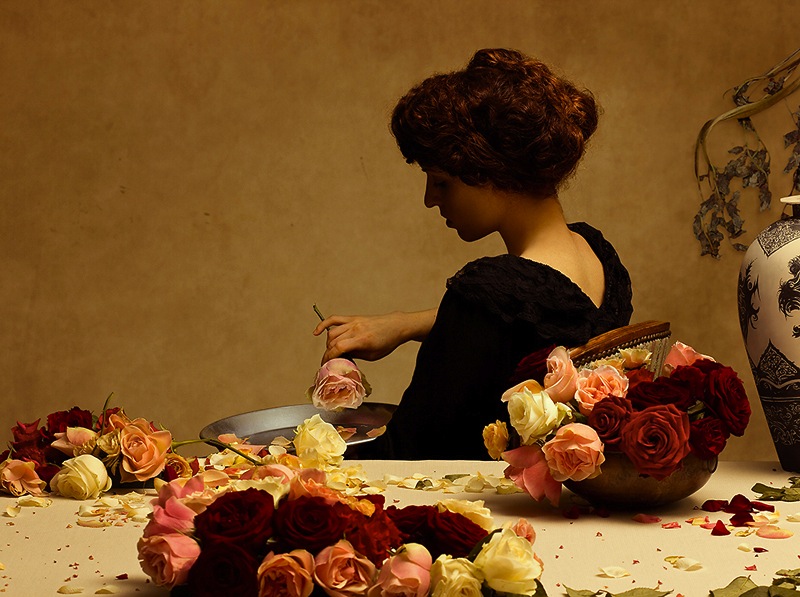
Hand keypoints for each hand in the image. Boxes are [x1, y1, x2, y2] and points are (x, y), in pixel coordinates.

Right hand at [312, 309, 435, 362]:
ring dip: (328, 344)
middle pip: (333, 341)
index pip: (338, 348)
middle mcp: (355, 329)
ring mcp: (353, 322)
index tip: (325, 365)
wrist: (396, 326)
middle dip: (328, 353)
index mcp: (362, 340)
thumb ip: (355, 355)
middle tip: (329, 362)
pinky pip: (334, 319)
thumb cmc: (387, 342)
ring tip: (332, 351)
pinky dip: (323, 324)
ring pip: (331, 333)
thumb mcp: (372, 355)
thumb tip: (341, 357)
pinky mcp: (353, 318)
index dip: (328, 358)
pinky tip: (316, 332)